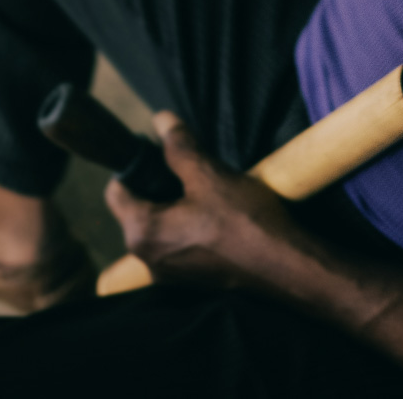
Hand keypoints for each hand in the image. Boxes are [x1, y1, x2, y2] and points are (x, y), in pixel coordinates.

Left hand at [105, 113, 311, 290]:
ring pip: (160, 228)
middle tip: (191, 172)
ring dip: (176, 208)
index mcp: (142, 233)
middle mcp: (148, 259)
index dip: (134, 167)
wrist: (287, 268)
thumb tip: (161, 119)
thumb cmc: (246, 222)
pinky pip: (178, 246)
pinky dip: (190, 229)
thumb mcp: (209, 174)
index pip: (115, 192)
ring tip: (209, 194)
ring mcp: (170, 275)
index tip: (158, 154)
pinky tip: (218, 219)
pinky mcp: (191, 281)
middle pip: (137, 210)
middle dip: (158, 187)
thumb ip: (178, 146)